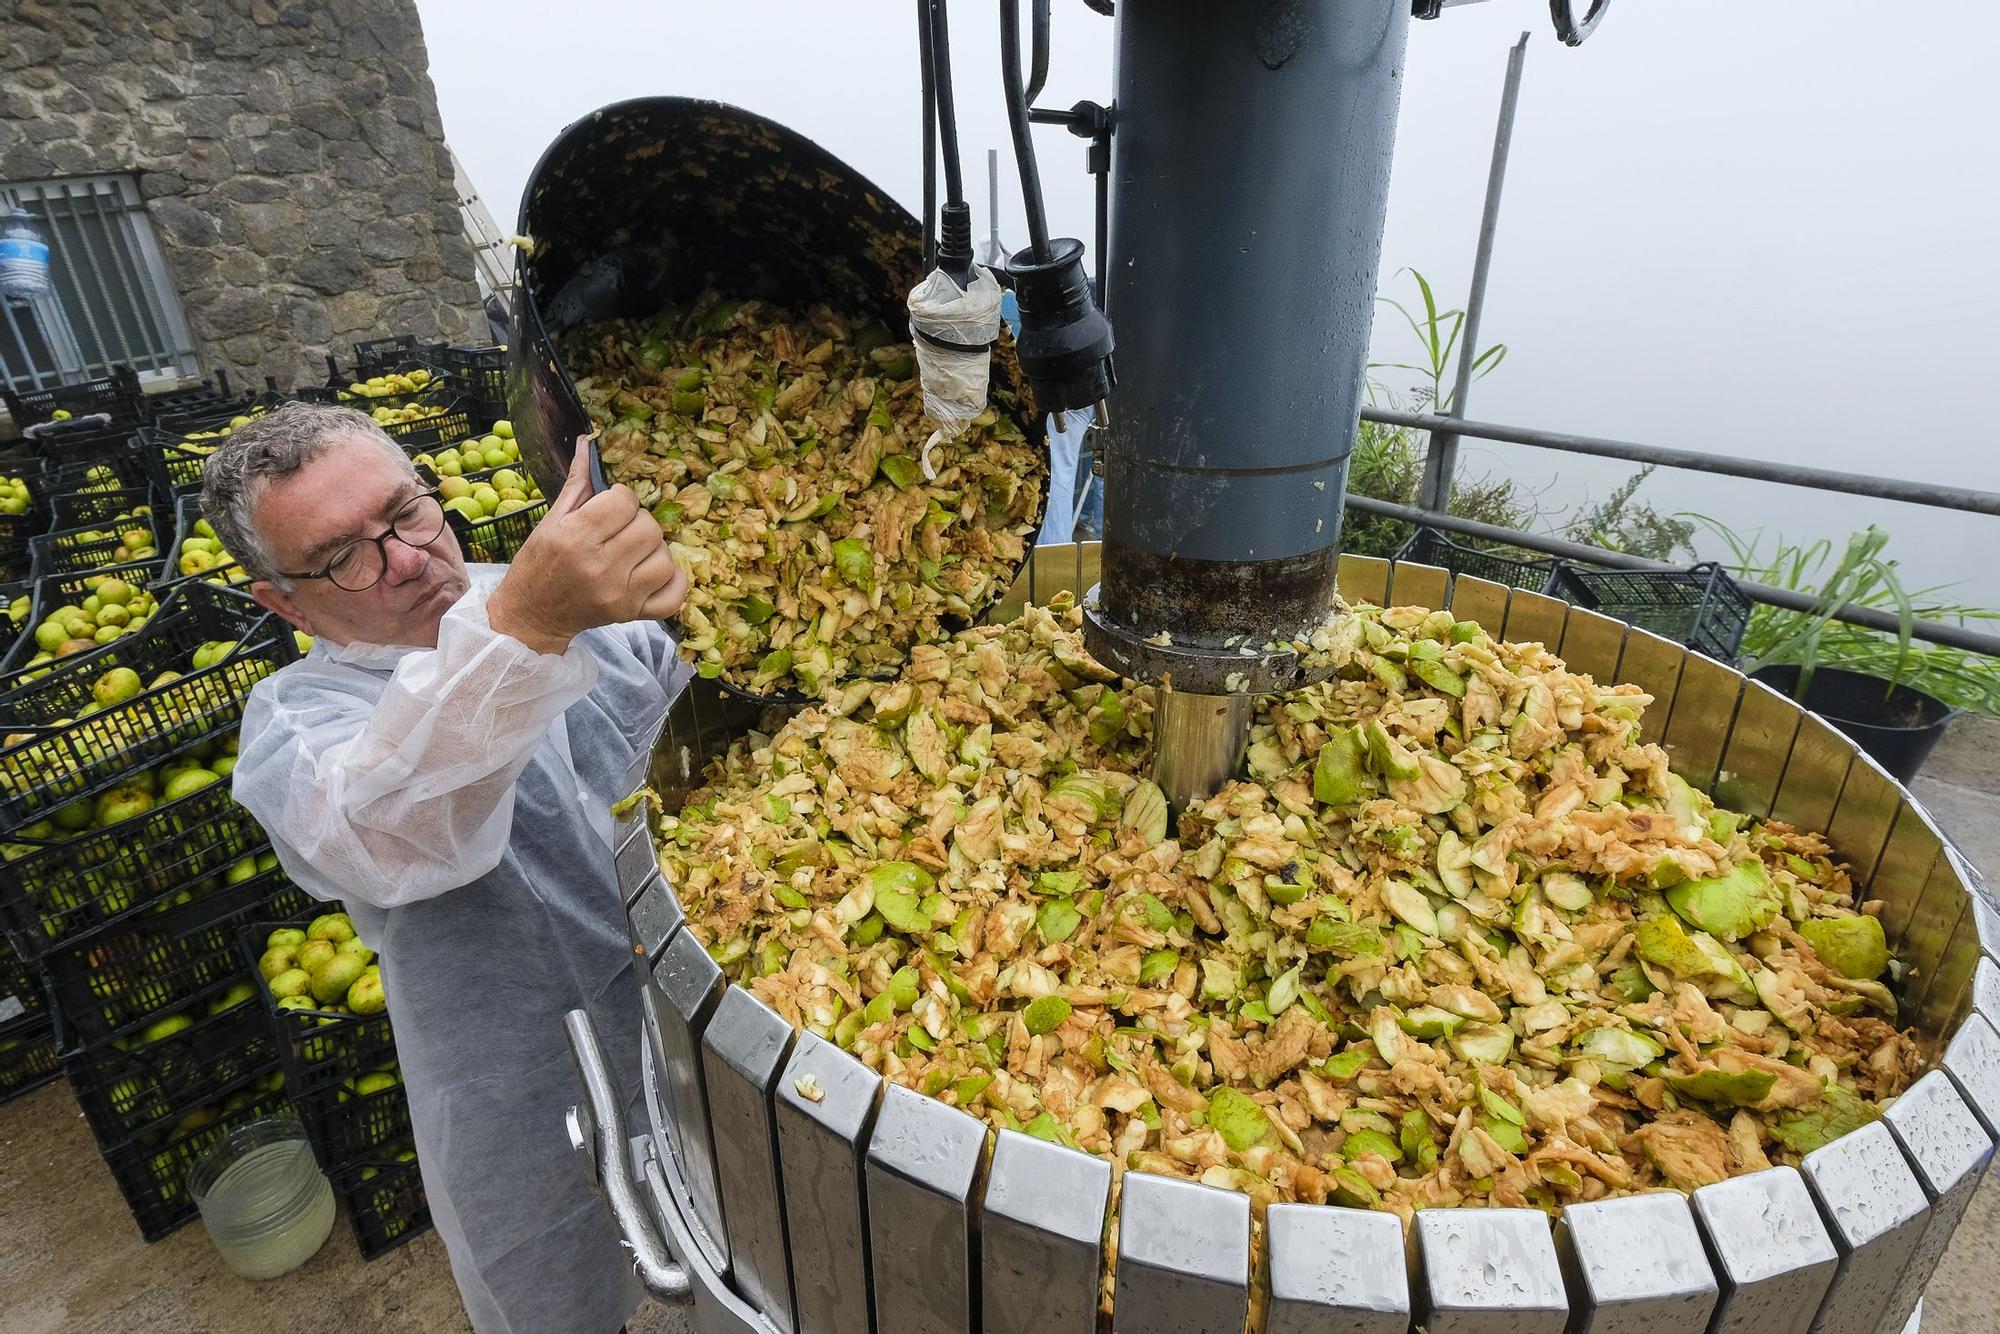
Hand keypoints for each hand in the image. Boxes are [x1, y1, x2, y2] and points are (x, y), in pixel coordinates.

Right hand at [487, 437, 687, 654]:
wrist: (532, 614)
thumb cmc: (538, 564)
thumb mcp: (551, 521)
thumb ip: (577, 483)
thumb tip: (588, 442)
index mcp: (576, 538)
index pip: (624, 501)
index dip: (620, 498)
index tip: (608, 507)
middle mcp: (600, 567)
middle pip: (649, 527)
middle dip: (637, 522)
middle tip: (620, 531)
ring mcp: (620, 595)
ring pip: (664, 557)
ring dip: (653, 550)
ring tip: (632, 552)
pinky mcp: (632, 614)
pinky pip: (674, 594)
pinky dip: (671, 580)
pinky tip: (652, 572)